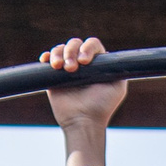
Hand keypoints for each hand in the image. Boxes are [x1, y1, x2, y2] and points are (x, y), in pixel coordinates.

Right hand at [42, 36, 124, 165]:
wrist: (83, 121)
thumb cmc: (102, 106)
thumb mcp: (118, 87)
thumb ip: (117, 69)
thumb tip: (110, 56)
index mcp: (98, 64)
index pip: (92, 44)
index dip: (87, 48)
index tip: (85, 61)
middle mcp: (83, 64)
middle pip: (75, 43)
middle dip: (71, 52)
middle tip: (72, 69)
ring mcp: (67, 69)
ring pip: (60, 49)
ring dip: (58, 54)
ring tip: (59, 68)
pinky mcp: (54, 76)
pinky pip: (48, 59)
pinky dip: (47, 57)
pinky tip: (47, 61)